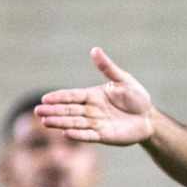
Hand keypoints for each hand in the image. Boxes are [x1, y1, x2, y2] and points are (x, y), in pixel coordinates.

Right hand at [35, 48, 155, 145]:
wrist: (148, 118)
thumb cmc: (136, 97)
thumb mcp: (123, 80)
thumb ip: (108, 68)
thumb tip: (95, 50)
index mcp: (92, 96)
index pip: (72, 96)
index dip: (59, 97)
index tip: (45, 98)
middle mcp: (91, 110)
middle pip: (69, 110)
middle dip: (54, 111)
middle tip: (38, 111)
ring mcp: (96, 124)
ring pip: (75, 122)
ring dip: (61, 122)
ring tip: (46, 122)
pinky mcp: (103, 136)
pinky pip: (88, 135)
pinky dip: (78, 135)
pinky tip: (66, 133)